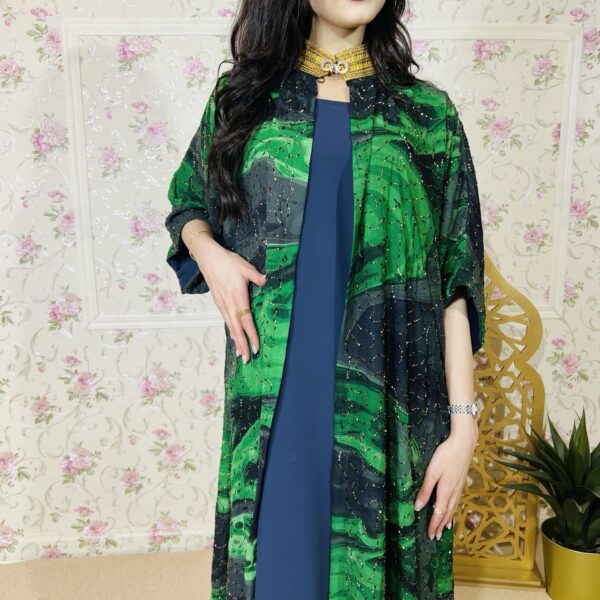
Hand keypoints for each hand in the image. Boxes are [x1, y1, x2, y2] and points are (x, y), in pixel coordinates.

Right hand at [192, 235, 266, 362]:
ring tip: (241, 354)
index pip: (246, 320)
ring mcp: (222, 304)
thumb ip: (257, 277)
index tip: (256, 347)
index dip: (251, 335)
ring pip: (230, 326)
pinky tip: (233, 337)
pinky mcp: (218, 302)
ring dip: (236, 341)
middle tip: (247, 359)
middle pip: (236, 329)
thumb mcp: (245, 267)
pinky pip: (226, 320)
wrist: (208, 257)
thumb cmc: (227, 261)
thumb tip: (267, 281)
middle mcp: (229, 304)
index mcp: (237, 297)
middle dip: (242, 345)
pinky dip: (231, 331)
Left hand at [413, 418, 477, 539]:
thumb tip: (418, 507)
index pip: (438, 513)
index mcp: (445, 491)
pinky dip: (453, 510)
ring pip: (453, 508)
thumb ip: (425, 490)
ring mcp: (459, 487)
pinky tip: (452, 509)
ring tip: (444, 529)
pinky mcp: (461, 481)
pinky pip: (457, 501)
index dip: (434, 525)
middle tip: (435, 537)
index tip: (429, 536)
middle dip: (440, 525)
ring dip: (447, 519)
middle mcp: (453, 492)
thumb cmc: (446, 455)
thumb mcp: (432, 472)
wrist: (464, 443)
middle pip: (446, 513)